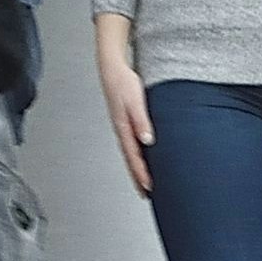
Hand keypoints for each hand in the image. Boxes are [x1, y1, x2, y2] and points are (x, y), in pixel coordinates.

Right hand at [95, 12, 153, 196]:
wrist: (112, 67)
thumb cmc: (122, 81)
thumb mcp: (134, 99)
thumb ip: (141, 120)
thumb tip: (148, 140)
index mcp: (123, 128)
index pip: (133, 157)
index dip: (141, 174)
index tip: (149, 189)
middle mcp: (122, 130)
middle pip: (131, 160)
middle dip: (138, 177)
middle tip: (147, 193)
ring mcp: (124, 127)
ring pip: (132, 153)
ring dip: (139, 167)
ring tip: (147, 180)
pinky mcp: (127, 121)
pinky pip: (133, 143)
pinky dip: (139, 154)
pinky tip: (146, 155)